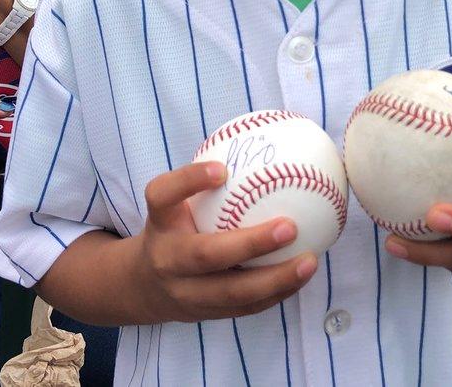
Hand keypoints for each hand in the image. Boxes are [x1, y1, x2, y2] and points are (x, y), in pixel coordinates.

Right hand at [129, 162, 317, 322]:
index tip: (221, 168)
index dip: (189, 181)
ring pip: (231, 292)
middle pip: (205, 255)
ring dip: (275, 278)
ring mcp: (185, 292)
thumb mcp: (175, 202)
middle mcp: (168, 258)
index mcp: (160, 222)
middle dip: (250, 243)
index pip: (163, 195)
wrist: (141, 286)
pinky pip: (245, 307)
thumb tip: (267, 137)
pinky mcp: (204, 315)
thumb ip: (205, 177)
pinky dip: (277, 293)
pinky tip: (302, 276)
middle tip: (290, 226)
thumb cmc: (173, 228)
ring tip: (309, 261)